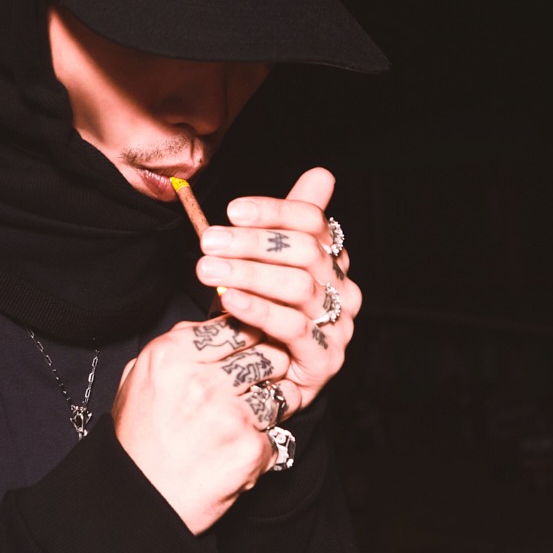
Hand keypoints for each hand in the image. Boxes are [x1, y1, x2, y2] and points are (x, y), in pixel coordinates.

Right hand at [113, 316, 296, 533]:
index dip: (248, 341)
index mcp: (171, 355)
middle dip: (268, 371)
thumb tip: (215, 324)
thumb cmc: (139, 442)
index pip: (237, 325)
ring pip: (281, 392)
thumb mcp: (139, 379)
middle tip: (252, 390)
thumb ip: (177, 347)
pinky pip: (277, 434)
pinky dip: (263, 447)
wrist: (138, 502)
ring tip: (242, 425)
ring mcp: (228, 414)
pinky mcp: (248, 447)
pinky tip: (236, 455)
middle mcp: (201, 380)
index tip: (246, 355)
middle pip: (267, 354)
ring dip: (271, 408)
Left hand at [194, 167, 360, 410]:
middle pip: (305, 253)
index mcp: (332, 261)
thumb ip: (287, 223)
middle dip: (253, 243)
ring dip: (249, 274)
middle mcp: (343, 290)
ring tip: (208, 268)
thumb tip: (322, 174)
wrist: (257, 377)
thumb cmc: (260, 317)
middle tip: (209, 241)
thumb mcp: (267, 266)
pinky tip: (230, 300)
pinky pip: (293, 328)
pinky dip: (259, 310)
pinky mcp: (325, 360)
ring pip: (298, 287)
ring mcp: (338, 326)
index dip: (273, 211)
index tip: (231, 210)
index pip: (313, 223)